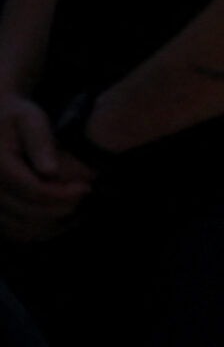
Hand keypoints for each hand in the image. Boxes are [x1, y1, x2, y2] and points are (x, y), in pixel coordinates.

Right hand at [0, 92, 91, 242]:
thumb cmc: (18, 117)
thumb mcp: (31, 119)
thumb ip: (40, 142)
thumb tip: (50, 170)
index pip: (33, 190)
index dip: (63, 193)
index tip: (85, 187)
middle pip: (27, 211)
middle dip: (61, 207)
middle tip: (84, 195)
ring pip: (20, 226)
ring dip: (51, 222)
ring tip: (75, 207)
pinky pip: (15, 230)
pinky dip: (38, 230)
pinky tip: (61, 219)